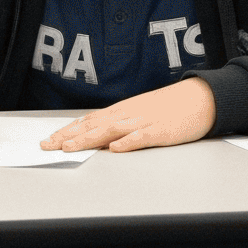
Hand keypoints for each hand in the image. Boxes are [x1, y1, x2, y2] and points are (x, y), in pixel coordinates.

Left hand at [41, 77, 216, 152]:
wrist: (200, 99)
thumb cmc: (168, 108)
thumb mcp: (138, 114)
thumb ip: (118, 126)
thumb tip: (97, 139)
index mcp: (120, 112)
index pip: (86, 122)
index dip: (66, 131)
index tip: (48, 140)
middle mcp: (126, 115)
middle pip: (92, 126)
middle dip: (68, 136)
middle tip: (47, 145)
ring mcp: (143, 122)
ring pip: (110, 130)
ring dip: (88, 139)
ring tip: (70, 148)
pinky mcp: (161, 130)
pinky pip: (142, 136)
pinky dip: (128, 142)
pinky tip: (115, 148)